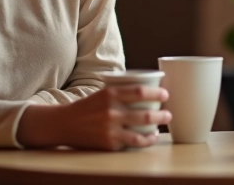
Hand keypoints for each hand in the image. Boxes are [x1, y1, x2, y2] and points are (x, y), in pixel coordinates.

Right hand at [18, 85, 171, 149]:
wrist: (65, 124)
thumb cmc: (87, 106)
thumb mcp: (103, 92)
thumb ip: (121, 91)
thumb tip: (148, 89)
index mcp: (110, 94)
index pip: (140, 92)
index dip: (156, 93)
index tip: (165, 94)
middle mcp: (111, 112)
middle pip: (144, 114)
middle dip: (161, 114)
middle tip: (168, 113)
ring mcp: (110, 129)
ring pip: (141, 131)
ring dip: (156, 129)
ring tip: (161, 127)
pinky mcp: (109, 143)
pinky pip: (132, 143)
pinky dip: (145, 141)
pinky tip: (150, 138)